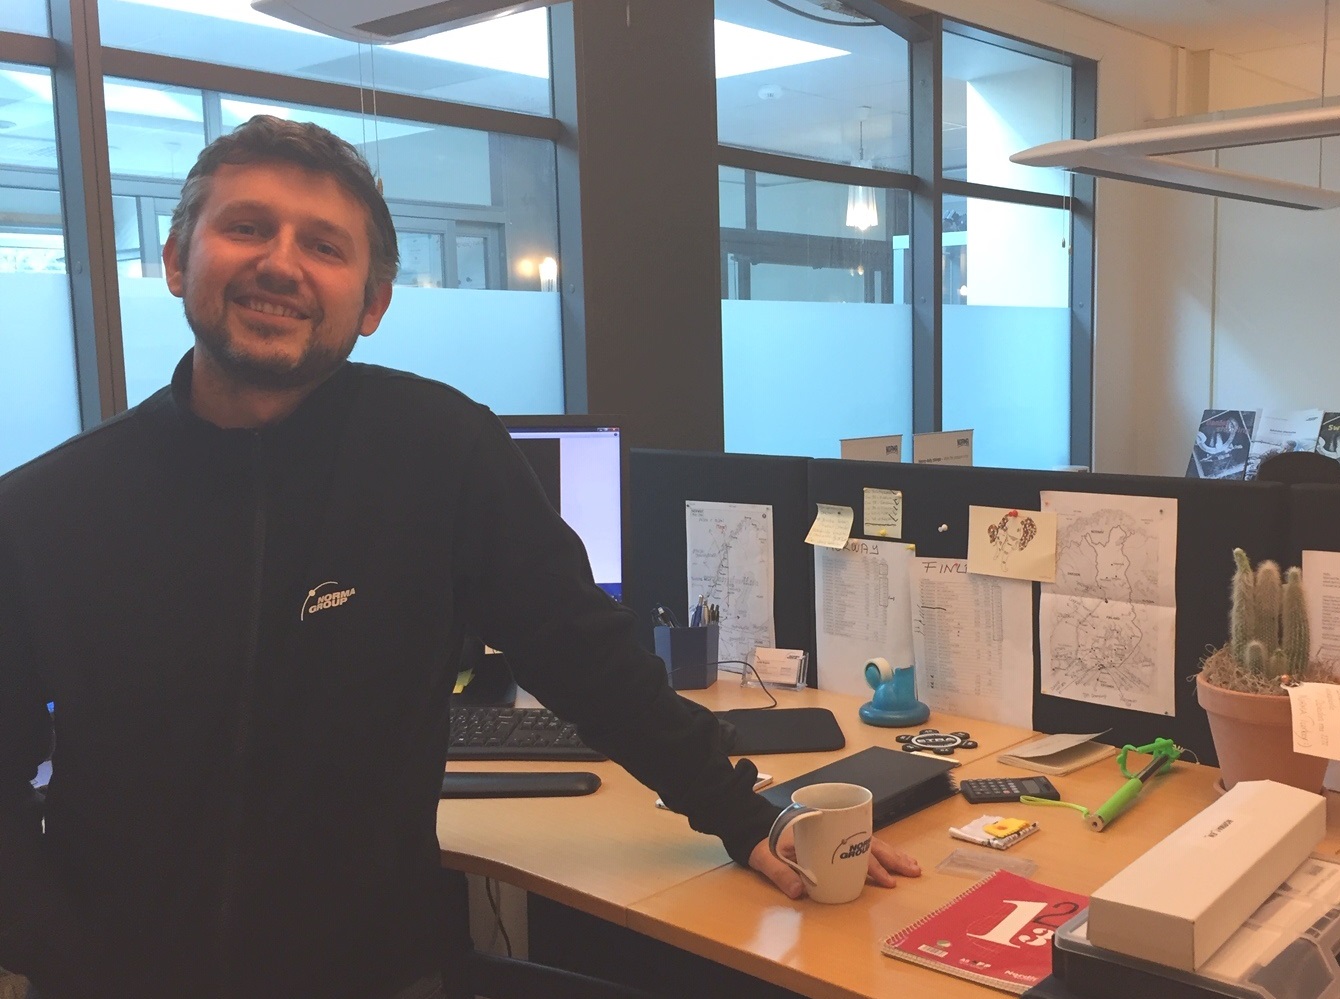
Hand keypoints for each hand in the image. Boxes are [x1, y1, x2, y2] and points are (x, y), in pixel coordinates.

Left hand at [748, 828, 919, 899]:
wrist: (752, 826)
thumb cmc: (761, 840)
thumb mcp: (766, 857)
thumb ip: (780, 873)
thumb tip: (799, 891)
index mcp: (821, 832)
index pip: (852, 848)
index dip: (871, 864)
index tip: (885, 879)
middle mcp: (833, 832)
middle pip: (869, 843)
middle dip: (892, 858)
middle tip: (913, 871)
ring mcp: (835, 836)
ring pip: (870, 843)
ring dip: (892, 856)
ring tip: (912, 868)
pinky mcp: (834, 841)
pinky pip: (861, 846)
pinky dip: (878, 854)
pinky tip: (892, 864)